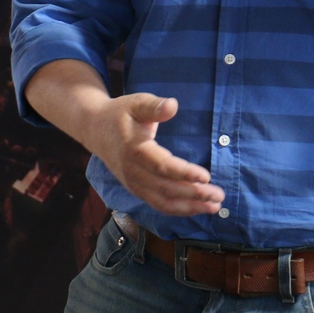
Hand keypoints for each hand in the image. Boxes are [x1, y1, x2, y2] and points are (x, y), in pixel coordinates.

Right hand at [84, 92, 223, 216]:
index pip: (162, 167)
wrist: (94, 129)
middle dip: (194, 195)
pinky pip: (158, 204)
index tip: (207, 176)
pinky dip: (178, 209)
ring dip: (189, 207)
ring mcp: (133, 184)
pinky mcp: (136, 190)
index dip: (185, 174)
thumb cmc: (120, 114)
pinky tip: (196, 208)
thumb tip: (172, 105)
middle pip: (166, 189)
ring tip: (214, 207)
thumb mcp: (135, 103)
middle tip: (219, 195)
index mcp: (134, 150)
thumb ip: (154, 106)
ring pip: (163, 202)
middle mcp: (133, 172)